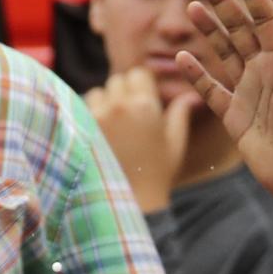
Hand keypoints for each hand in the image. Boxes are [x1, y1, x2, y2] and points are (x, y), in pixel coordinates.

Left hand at [87, 65, 193, 212]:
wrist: (132, 200)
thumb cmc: (157, 172)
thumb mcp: (174, 142)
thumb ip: (180, 113)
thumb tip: (191, 95)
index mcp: (146, 105)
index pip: (138, 73)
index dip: (141, 84)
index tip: (142, 97)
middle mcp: (120, 105)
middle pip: (117, 80)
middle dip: (123, 92)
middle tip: (128, 114)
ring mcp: (97, 116)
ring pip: (97, 92)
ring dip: (104, 102)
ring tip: (112, 124)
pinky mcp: (82, 128)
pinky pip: (83, 109)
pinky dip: (90, 115)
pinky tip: (100, 133)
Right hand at [183, 0, 272, 211]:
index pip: (266, 20)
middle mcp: (265, 73)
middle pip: (239, 29)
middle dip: (222, 2)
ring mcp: (248, 94)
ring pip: (223, 54)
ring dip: (208, 31)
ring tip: (192, 8)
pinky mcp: (235, 119)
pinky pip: (212, 92)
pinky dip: (197, 76)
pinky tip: (183, 58)